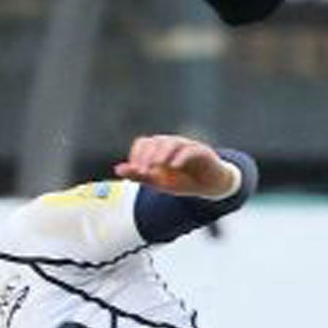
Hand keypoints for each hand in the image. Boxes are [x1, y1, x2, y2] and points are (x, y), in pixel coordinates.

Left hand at [113, 134, 237, 198]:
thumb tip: (117, 170)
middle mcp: (172, 144)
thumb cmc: (183, 181)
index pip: (143, 143)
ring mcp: (188, 146)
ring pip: (172, 142)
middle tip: (143, 171)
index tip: (135, 170)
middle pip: (156, 141)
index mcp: (159, 149)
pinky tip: (174, 166)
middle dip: (147, 155)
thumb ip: (138, 175)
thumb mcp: (158, 182)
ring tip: (156, 166)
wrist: (210, 186)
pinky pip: (191, 150)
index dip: (137, 154)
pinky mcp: (202, 152)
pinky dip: (181, 156)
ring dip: (162, 153)